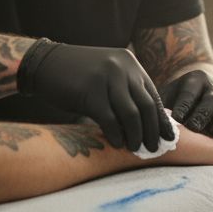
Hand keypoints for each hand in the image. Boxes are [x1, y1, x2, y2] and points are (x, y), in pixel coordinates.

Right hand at [19, 39, 174, 151]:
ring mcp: (106, 78)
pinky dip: (116, 135)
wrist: (44, 64)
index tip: (168, 137)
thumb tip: (147, 123)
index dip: (161, 119)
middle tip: (154, 148)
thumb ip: (126, 92)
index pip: (153, 95)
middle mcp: (121, 68)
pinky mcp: (90, 92)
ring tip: (136, 148)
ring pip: (131, 115)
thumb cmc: (76, 76)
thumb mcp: (107, 76)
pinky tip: (117, 144)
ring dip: (136, 136)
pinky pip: (110, 120)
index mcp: (129, 63)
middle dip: (152, 130)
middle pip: (146, 106)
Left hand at [160, 70, 212, 139]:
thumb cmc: (173, 100)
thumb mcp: (166, 97)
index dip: (183, 105)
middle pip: (211, 99)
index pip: (189, 92)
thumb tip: (154, 120)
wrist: (194, 93)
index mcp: (194, 79)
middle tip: (193, 128)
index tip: (176, 119)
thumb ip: (162, 107)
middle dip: (203, 114)